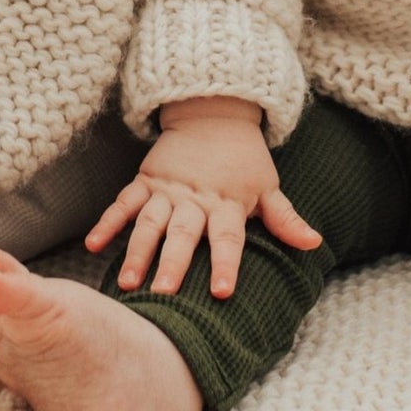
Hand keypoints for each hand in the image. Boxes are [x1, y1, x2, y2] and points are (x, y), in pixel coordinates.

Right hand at [85, 96, 320, 297]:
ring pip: (150, 222)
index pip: (228, 239)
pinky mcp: (146, 180)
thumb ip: (286, 219)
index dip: (225, 264)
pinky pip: (124, 202)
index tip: (220, 292)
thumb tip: (316, 244)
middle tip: (163, 295)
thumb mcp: (268, 187)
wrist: (214, 115)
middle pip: (183, 234)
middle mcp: (195, 198)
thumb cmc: (245, 160)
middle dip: (172, 264)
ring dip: (138, 251)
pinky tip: (94, 244)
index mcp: (227, 203)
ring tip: (126, 282)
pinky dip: (109, 221)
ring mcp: (167, 189)